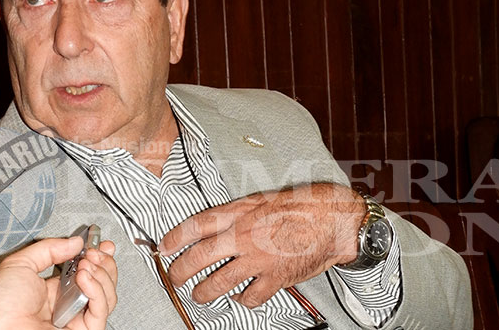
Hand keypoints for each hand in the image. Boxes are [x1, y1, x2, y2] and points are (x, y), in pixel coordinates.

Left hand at [0, 236, 117, 328]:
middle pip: (102, 282)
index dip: (98, 257)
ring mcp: (76, 318)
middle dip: (103, 262)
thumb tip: (75, 242)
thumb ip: (48, 249)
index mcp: (54, 290)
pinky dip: (98, 290)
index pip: (86, 272)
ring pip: (108, 295)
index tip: (102, 244)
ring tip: (85, 266)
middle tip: (95, 253)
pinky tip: (84, 278)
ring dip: (101, 274)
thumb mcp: (19, 265)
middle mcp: (68, 304)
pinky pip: (102, 311)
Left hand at [159, 183, 363, 307]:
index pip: (196, 225)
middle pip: (199, 257)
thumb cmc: (303, 204)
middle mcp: (243, 237)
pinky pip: (251, 297)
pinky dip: (243, 300)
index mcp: (239, 214)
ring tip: (199, 294)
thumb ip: (238, 212)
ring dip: (204, 291)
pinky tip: (240, 297)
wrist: (333, 218)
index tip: (165, 246)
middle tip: (174, 276)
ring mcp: (258, 260)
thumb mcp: (263, 198)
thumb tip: (218, 223)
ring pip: (219, 282)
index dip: (175, 237)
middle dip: (180, 270)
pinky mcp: (275, 278)